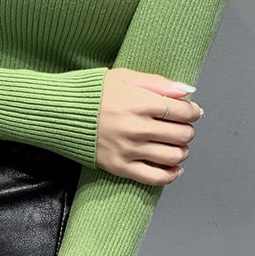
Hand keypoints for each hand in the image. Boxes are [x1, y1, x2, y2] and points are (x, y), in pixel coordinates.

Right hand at [96, 68, 203, 184]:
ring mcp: (128, 149)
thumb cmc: (92, 92)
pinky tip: (173, 167)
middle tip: (181, 126)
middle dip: (187, 130)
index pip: (182, 111)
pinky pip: (155, 178)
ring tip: (176, 144)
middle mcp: (136, 128)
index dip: (193, 112)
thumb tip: (188, 91)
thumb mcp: (123, 77)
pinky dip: (171, 174)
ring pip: (173, 156)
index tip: (193, 111)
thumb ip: (157, 83)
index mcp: (139, 103)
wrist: (61, 112)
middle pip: (181, 134)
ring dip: (181, 150)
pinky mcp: (120, 166)